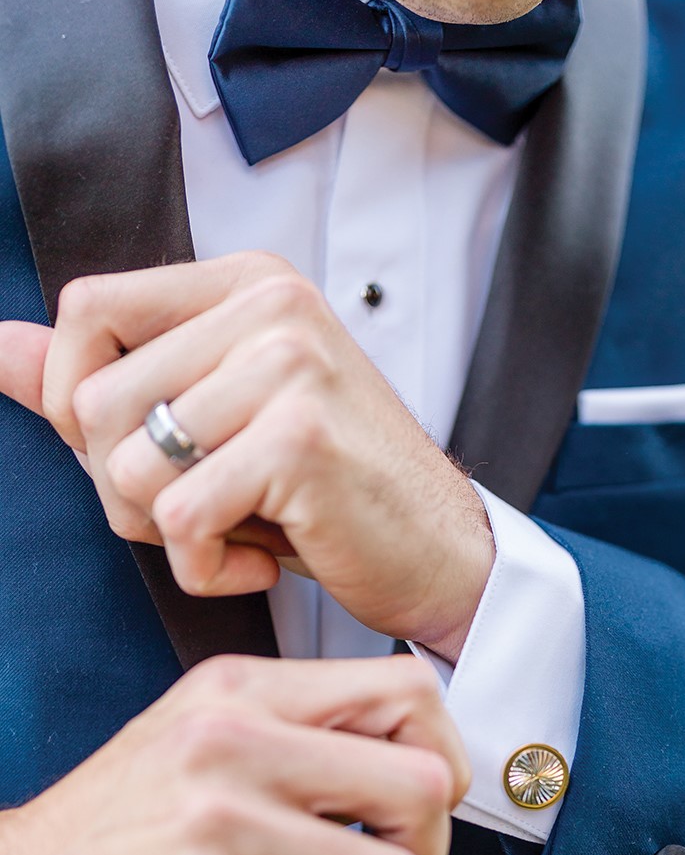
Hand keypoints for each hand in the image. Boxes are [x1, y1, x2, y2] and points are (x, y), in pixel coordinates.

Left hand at [0, 254, 495, 661]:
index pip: (87, 308)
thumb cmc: (333, 495)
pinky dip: (204, 570)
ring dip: (165, 534)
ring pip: (125, 467)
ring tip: (235, 534)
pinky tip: (259, 565)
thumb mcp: (218, 423)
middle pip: (92, 401)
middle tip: (200, 512)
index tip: (127, 453)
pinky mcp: (299, 440)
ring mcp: (288, 367)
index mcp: (248, 284)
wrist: (443, 556)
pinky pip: (177, 521)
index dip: (72, 398)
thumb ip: (111, 377)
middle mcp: (270, 308)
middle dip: (122, 488)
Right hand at [0, 655, 468, 854]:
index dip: (440, 762)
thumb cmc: (113, 837)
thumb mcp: (195, 743)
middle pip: (424, 789)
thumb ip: (296, 740)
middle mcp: (235, 746)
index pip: (410, 692)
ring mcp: (220, 826)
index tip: (408, 820)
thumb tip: (420, 776)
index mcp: (242, 695)